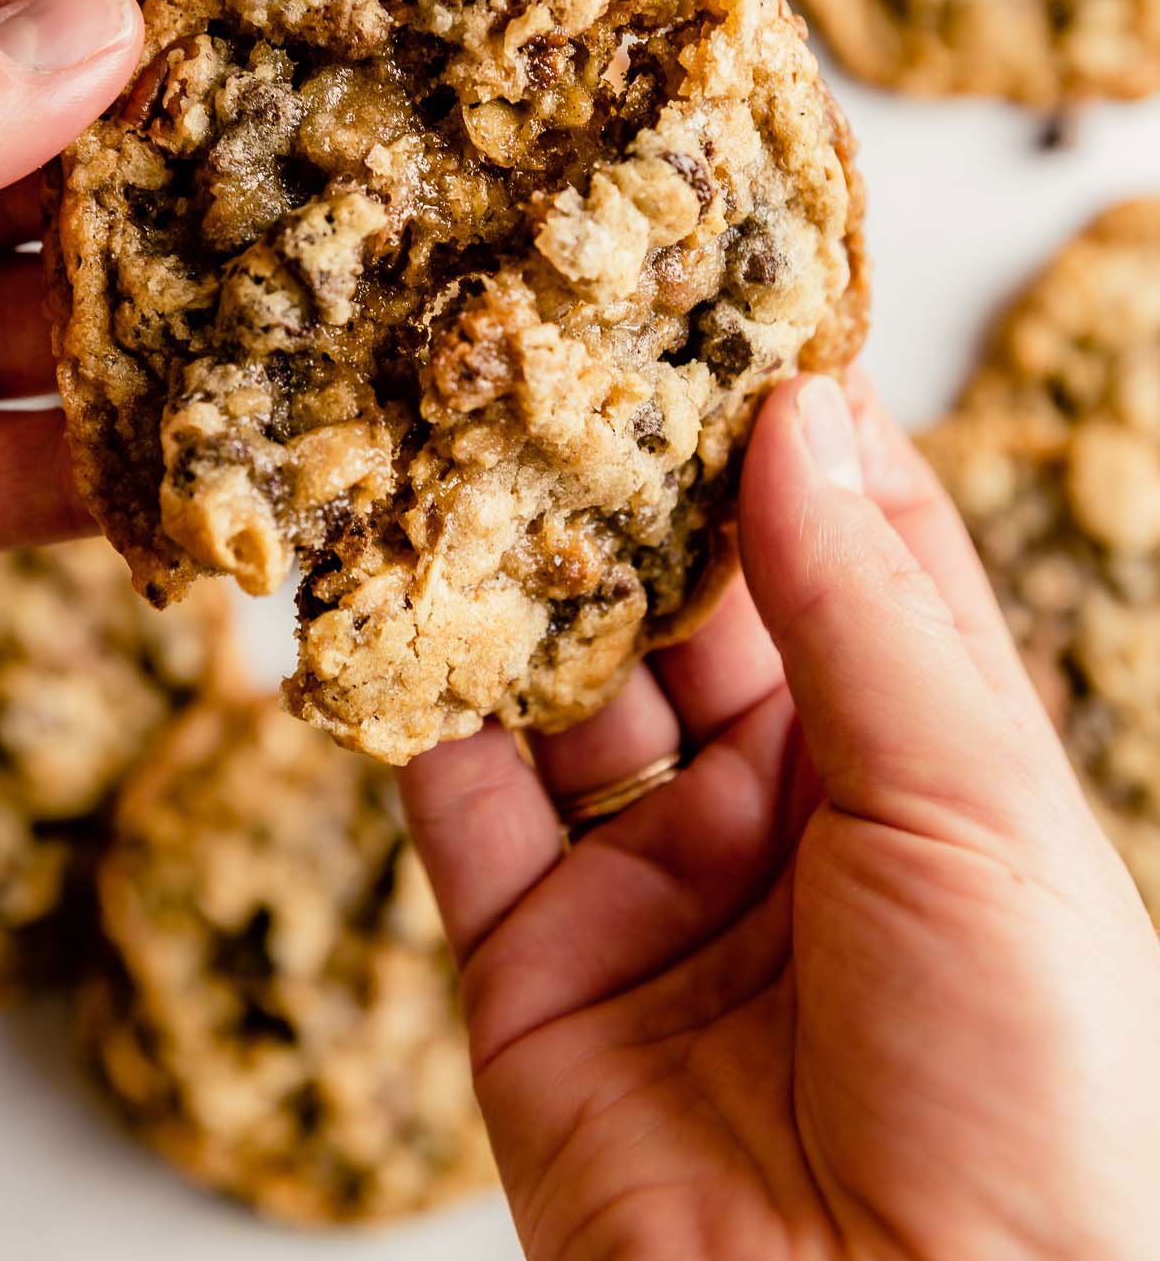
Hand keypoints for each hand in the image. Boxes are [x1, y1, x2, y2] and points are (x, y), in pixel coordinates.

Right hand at [403, 372, 1159, 1260]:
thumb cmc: (1027, 1097)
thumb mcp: (973, 810)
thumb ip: (863, 608)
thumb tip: (798, 407)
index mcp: (924, 761)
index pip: (851, 550)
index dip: (791, 431)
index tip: (721, 305)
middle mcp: (789, 809)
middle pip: (691, 604)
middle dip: (626, 484)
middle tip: (556, 344)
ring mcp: (656, 887)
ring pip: (563, 689)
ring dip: (507, 576)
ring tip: (447, 434)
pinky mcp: (533, 972)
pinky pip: (458, 810)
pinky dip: (409, 704)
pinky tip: (374, 597)